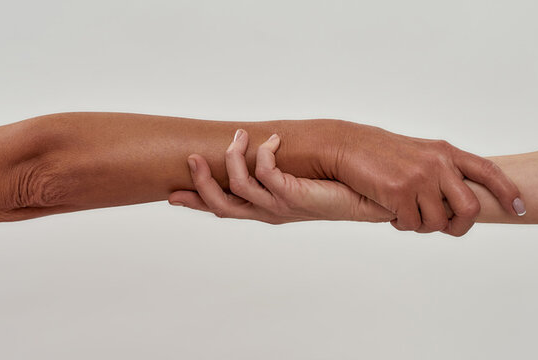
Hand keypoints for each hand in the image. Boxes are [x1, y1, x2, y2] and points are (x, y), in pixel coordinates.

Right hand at [168, 129, 394, 223]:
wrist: (365, 197)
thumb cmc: (335, 186)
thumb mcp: (297, 177)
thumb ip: (274, 168)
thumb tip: (259, 146)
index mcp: (265, 209)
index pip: (223, 209)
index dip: (196, 203)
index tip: (172, 195)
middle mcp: (269, 211)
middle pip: (221, 206)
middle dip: (202, 183)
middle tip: (193, 157)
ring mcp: (281, 206)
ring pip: (238, 187)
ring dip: (234, 156)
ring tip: (241, 136)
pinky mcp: (295, 196)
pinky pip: (266, 173)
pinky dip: (264, 152)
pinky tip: (274, 140)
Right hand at [329, 121, 524, 235]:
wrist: (348, 146)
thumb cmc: (384, 155)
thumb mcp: (422, 155)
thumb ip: (444, 173)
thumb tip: (463, 207)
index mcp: (446, 152)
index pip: (488, 171)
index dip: (508, 191)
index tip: (519, 209)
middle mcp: (438, 163)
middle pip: (470, 208)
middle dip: (459, 226)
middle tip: (445, 228)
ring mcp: (419, 177)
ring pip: (438, 222)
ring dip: (423, 226)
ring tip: (407, 213)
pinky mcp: (399, 191)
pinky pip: (412, 225)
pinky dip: (402, 225)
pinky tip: (391, 211)